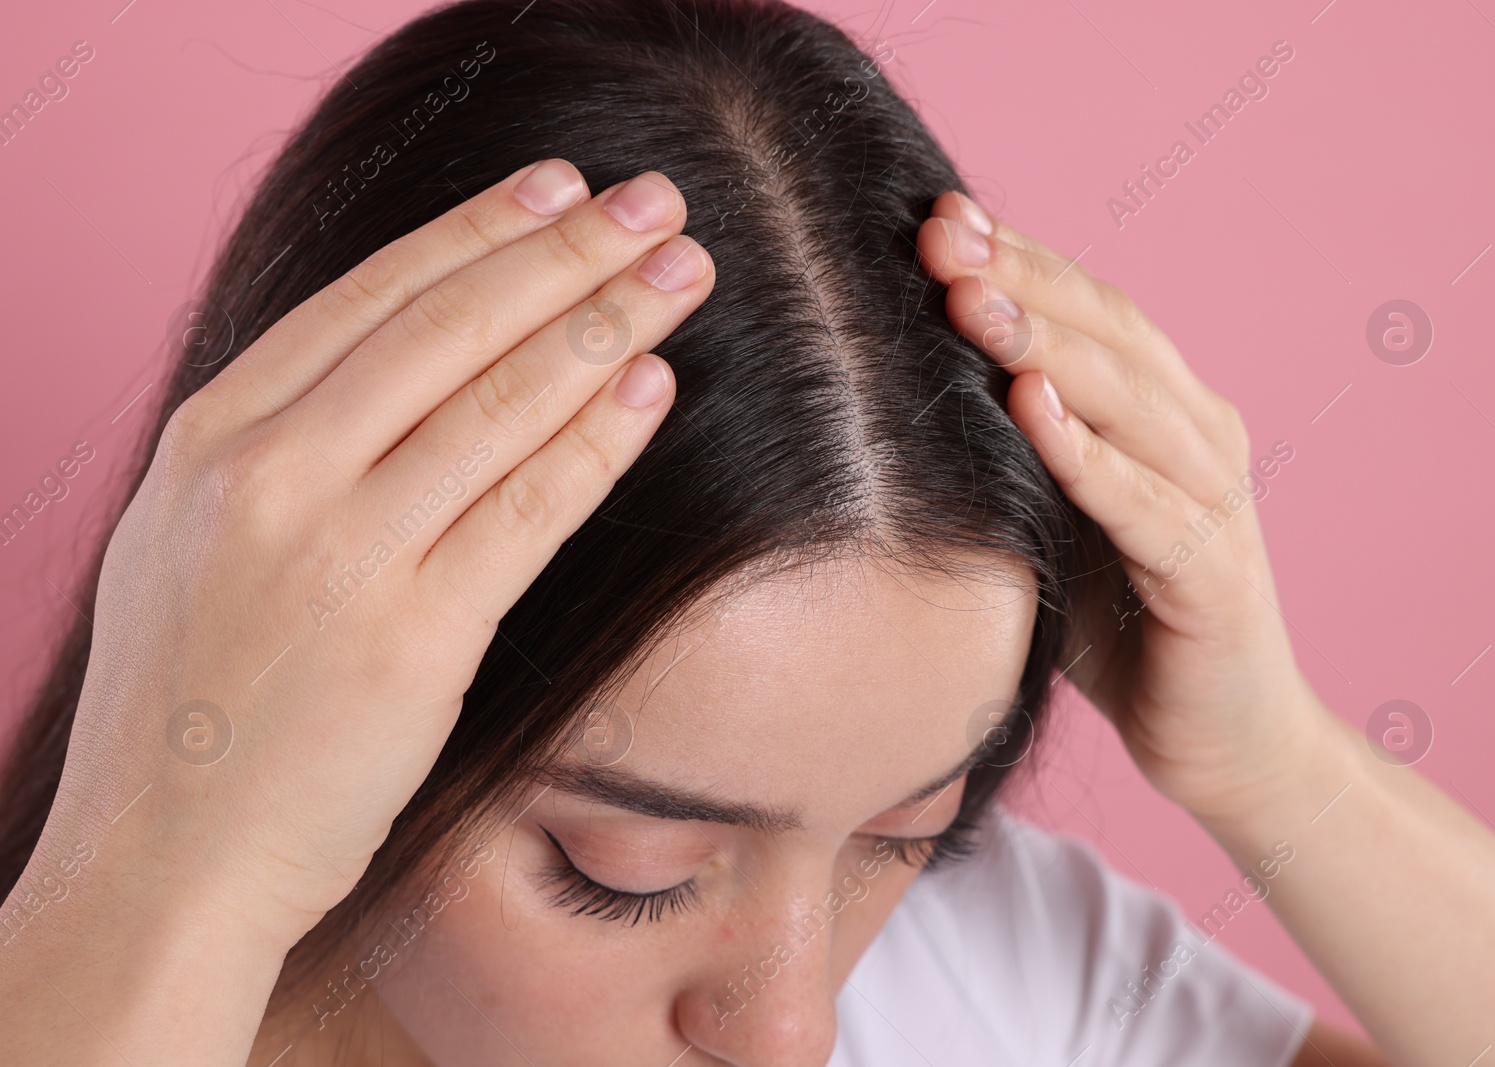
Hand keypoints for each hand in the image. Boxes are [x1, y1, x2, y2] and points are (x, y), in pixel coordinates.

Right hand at [48, 160, 712, 936]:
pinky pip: (529, 510)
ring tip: (681, 273)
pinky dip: (599, 441)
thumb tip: (397, 361)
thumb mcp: (189, 538)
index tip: (559, 190)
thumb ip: (278, 445)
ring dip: (606, 324)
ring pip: (499, 404)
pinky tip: (654, 387)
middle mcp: (268, 475)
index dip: (479, 230)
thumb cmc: (189, 704)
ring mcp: (341, 554)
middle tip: (656, 204)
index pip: (369, 296)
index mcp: (210, 437)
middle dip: (568, 254)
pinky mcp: (415, 639)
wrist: (164, 860)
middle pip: (448, 328)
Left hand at [916, 193, 1323, 821]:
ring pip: (1130, 404)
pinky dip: (1089, 456)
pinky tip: (1031, 409)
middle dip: (1021, 278)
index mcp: (1167, 414)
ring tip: (968, 300)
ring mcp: (1217, 503)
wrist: (1221, 742)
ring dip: (1045, 347)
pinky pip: (1147, 507)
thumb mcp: (1056, 520)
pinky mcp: (1215, 578)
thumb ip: (1015, 454)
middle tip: (937, 235)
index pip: (1090, 313)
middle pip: (1111, 335)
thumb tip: (899, 386)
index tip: (935, 215)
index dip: (1019, 258)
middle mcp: (1202, 440)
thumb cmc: (1122, 628)